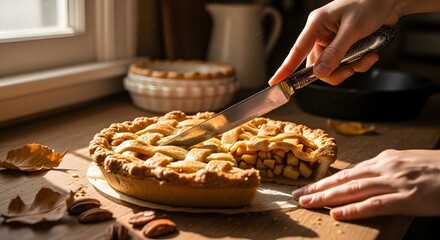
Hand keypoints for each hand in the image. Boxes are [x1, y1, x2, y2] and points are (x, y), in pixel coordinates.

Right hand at [269, 0, 401, 85]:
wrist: (392, 0)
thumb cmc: (370, 3)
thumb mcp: (352, 29)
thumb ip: (335, 52)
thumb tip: (319, 72)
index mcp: (316, 25)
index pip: (296, 50)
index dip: (285, 68)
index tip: (275, 82)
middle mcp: (322, 35)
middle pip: (318, 66)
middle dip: (336, 71)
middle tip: (350, 69)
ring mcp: (333, 43)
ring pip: (333, 68)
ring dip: (351, 68)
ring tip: (366, 57)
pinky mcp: (345, 48)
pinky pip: (345, 65)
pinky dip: (358, 64)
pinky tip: (370, 55)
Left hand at [292, 149, 439, 219]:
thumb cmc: (437, 168)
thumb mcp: (406, 164)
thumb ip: (384, 170)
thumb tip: (363, 178)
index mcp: (384, 160)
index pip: (348, 172)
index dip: (325, 181)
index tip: (307, 187)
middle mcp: (385, 168)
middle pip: (344, 179)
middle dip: (318, 188)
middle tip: (297, 195)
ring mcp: (396, 182)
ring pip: (353, 190)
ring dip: (327, 197)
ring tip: (308, 203)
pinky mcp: (409, 198)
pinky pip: (376, 204)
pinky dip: (355, 209)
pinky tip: (338, 213)